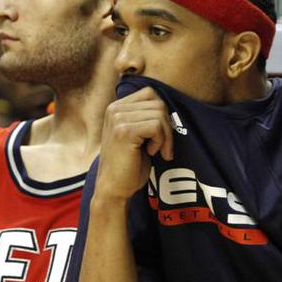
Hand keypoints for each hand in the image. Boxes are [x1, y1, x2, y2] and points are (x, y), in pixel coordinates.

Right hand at [95, 86, 172, 201]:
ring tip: (157, 151)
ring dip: (165, 136)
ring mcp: (117, 119)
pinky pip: (156, 126)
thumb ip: (146, 116)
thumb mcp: (138, 134)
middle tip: (164, 147)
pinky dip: (161, 141)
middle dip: (167, 127)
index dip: (162, 114)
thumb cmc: (130, 164)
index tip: (160, 135)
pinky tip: (151, 153)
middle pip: (158, 103)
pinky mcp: (124, 132)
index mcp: (117, 107)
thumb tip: (168, 105)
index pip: (151, 93)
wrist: (114, 188)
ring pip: (160, 114)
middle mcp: (115, 109)